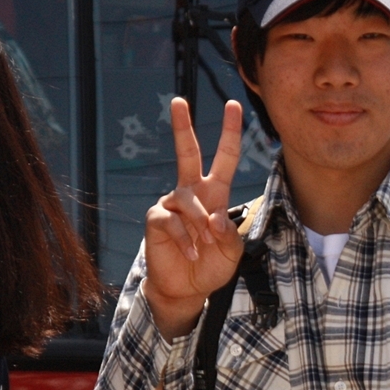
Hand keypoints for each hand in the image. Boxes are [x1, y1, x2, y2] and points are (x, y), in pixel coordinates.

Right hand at [141, 99, 245, 335]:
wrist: (187, 288)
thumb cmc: (211, 265)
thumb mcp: (232, 251)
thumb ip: (229, 233)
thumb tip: (214, 217)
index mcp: (215, 194)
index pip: (225, 158)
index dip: (230, 133)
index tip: (233, 105)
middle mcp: (191, 193)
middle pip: (187, 153)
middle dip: (183, 127)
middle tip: (178, 101)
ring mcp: (171, 204)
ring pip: (187, 200)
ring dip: (200, 224)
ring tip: (205, 244)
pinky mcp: (156, 219)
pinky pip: (171, 221)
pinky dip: (185, 238)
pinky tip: (191, 252)